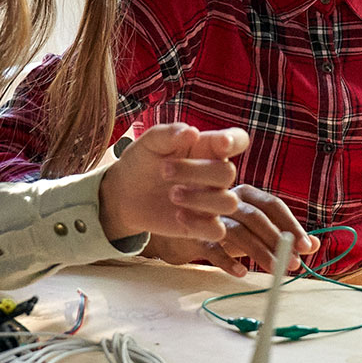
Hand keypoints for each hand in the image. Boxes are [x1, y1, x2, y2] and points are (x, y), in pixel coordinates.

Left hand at [99, 123, 248, 244]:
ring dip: (200, 198)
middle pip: (228, 173)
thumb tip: (192, 132)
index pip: (238, 140)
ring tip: (172, 194)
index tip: (221, 142)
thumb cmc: (142, 161)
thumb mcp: (151, 142)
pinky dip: (199, 223)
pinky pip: (217, 230)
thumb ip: (171, 133)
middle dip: (197, 171)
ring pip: (229, 203)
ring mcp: (211, 201)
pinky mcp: (202, 225)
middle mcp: (214, 175)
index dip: (236, 141)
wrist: (123, 193)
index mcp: (208, 148)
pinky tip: (178, 215)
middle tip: (164, 171)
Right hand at [137, 187, 320, 277]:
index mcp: (246, 192)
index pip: (273, 205)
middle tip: (294, 264)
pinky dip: (226, 260)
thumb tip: (314, 245)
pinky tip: (241, 273)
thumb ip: (281, 234)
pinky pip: (211, 246)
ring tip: (275, 271)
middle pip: (257, 217)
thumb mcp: (253, 230)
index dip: (291, 224)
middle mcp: (228, 197)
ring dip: (259, 253)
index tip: (307, 246)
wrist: (176, 230)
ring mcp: (208, 213)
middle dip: (278, 241)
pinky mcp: (191, 231)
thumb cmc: (223, 228)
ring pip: (237, 231)